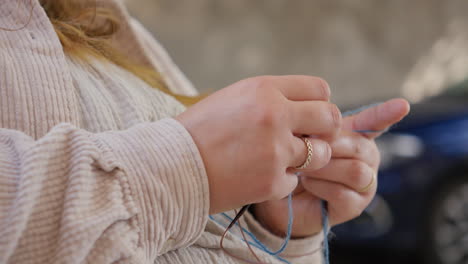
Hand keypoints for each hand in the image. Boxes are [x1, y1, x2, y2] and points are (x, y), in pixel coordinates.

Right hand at [176, 76, 340, 213]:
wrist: (170, 166)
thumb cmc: (200, 130)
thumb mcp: (234, 98)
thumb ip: (272, 98)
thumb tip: (307, 107)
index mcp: (264, 89)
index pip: (320, 89)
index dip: (319, 103)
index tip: (310, 115)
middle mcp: (275, 115)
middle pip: (330, 118)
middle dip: (324, 129)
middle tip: (310, 138)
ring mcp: (276, 150)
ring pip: (320, 154)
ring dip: (305, 159)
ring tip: (278, 160)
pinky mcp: (272, 182)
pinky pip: (295, 181)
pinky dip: (280, 181)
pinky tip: (255, 177)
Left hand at [251, 99, 409, 236]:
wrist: (286, 198)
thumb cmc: (296, 163)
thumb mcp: (303, 141)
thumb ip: (315, 131)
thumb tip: (319, 129)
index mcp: (355, 137)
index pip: (374, 123)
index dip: (387, 114)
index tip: (402, 104)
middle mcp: (366, 158)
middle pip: (360, 147)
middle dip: (329, 147)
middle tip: (304, 149)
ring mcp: (365, 183)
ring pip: (355, 171)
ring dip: (324, 169)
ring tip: (303, 168)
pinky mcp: (355, 205)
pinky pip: (343, 193)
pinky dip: (320, 186)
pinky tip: (307, 184)